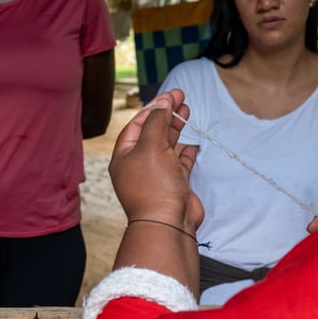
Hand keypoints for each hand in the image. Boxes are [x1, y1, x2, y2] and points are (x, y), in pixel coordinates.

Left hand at [109, 89, 203, 233]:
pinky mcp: (174, 185)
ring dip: (176, 128)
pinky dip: (186, 151)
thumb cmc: (154, 186)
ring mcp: (157, 175)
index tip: (170, 95)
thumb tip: (162, 103)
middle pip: (152, 132)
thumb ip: (157, 122)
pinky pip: (179, 163)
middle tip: (181, 98)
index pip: (137, 124)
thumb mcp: (151, 146)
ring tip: (187, 111)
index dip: (153, 108)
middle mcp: (139, 165)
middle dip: (166, 114)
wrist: (168, 223)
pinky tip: (192, 142)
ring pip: (166, 146)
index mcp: (125, 156)